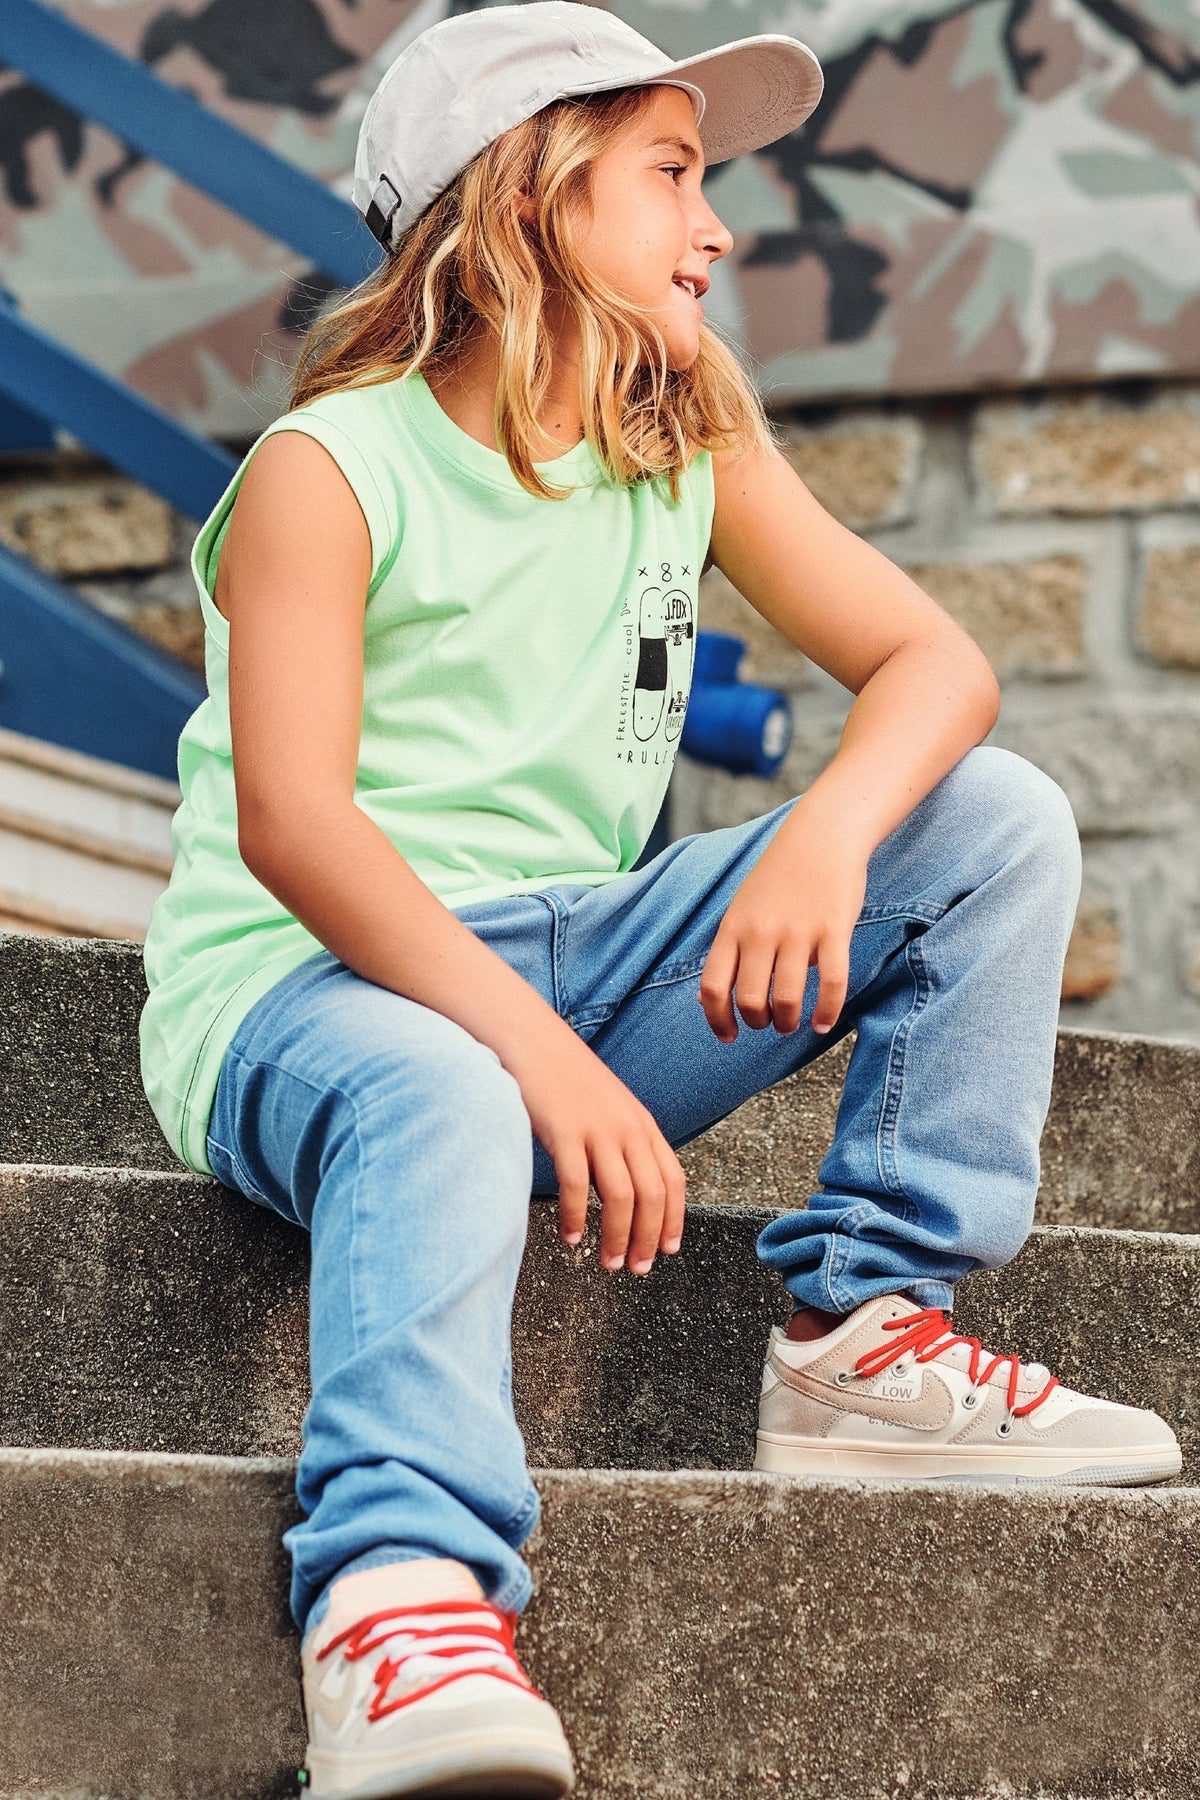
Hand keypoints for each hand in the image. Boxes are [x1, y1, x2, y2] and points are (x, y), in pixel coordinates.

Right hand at [514, 1029, 685, 1275]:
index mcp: (641, 1123)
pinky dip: (576, 1216)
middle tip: (637, 1269)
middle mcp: (627, 1127)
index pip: (672, 1178)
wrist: (530, 1037)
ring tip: (608, 1263)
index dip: (674, 1219)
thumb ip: (620, 1141)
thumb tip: (625, 1189)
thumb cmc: (563, 1077)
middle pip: (651, 1194)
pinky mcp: (564, 1130)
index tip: (668, 1249)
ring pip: (620, 1195)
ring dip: (617, 1237)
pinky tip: (570, 1237)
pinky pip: (576, 1185)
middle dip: (648, 1238)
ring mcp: (597, 1128)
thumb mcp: (607, 1106)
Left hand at [698, 812, 867, 1040]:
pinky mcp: (834, 930)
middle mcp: (761, 932)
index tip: (728, 1036)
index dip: (717, 1020)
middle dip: (758, 1023)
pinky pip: (831, 982)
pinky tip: (823, 1022)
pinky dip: (827, 1011)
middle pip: (750, 1000)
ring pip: (787, 999)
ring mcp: (798, 932)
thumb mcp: (741, 909)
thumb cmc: (779, 878)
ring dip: (788, 1022)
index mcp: (733, 928)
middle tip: (769, 1024)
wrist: (820, 836)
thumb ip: (727, 952)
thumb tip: (706, 1000)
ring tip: (793, 1023)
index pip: (713, 986)